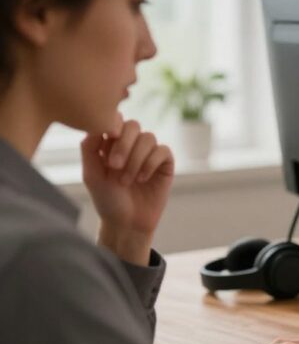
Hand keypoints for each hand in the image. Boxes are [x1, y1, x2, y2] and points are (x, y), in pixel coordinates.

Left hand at [81, 117, 174, 265]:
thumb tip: (98, 123)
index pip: (115, 120)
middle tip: (114, 166)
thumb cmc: (106, 199)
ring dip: (135, 159)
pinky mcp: (165, 164)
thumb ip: (89, 147)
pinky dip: (151, 164)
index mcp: (112, 142)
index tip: (104, 147)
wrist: (126, 223)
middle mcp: (132, 144)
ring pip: (148, 138)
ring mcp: (149, 153)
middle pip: (133, 125)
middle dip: (123, 144)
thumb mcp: (91, 173)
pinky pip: (163, 151)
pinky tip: (142, 179)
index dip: (112, 128)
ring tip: (126, 180)